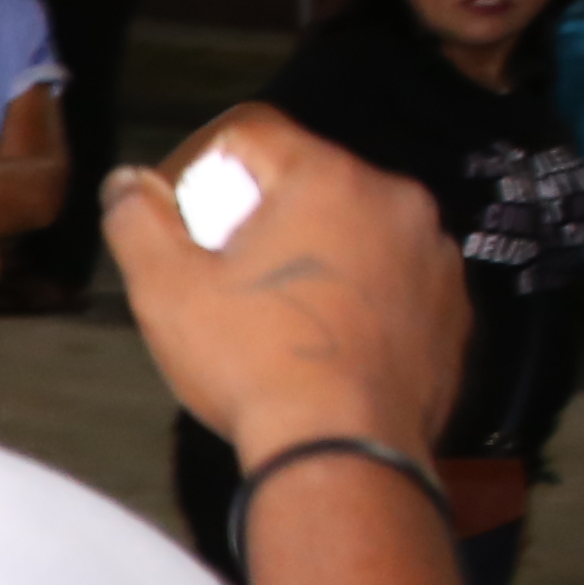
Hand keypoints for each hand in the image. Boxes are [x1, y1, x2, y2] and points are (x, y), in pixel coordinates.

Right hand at [103, 107, 465, 465]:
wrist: (344, 451)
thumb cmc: (253, 362)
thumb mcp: (165, 290)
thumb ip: (137, 219)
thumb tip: (128, 182)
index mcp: (328, 178)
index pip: (253, 133)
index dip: (203, 165)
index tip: (185, 218)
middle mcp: (396, 200)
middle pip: (312, 181)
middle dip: (266, 215)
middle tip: (229, 277)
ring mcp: (435, 255)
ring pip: (360, 231)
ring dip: (321, 255)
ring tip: (283, 316)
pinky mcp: (455, 308)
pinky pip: (398, 281)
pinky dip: (364, 297)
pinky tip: (330, 342)